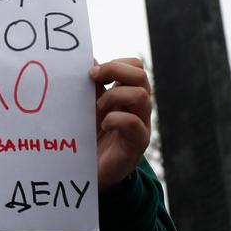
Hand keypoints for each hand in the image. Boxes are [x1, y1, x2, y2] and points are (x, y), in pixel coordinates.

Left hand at [89, 58, 151, 191]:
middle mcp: (138, 107)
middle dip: (115, 70)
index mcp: (127, 93)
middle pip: (141, 75)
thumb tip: (90, 58)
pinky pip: (134, 123)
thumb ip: (91, 86)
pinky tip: (103, 125)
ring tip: (98, 108)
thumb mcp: (88, 107)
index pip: (135, 66)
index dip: (116, 63)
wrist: (90, 171)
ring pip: (141, 95)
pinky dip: (116, 119)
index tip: (91, 71)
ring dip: (114, 96)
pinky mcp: (137, 143)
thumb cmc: (90, 136)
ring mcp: (141, 124)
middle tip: (92, 77)